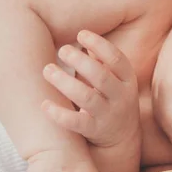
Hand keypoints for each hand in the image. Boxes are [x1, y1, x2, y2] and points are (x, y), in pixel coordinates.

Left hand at [41, 30, 139, 148]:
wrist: (123, 137)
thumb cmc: (112, 98)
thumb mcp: (115, 79)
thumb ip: (101, 60)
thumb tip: (84, 35)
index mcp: (127, 80)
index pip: (117, 59)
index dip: (100, 44)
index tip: (81, 34)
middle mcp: (121, 97)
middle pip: (100, 77)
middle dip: (80, 61)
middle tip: (62, 50)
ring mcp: (108, 115)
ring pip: (87, 98)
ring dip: (65, 82)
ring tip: (47, 70)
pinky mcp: (94, 131)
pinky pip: (76, 123)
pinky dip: (59, 114)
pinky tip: (44, 104)